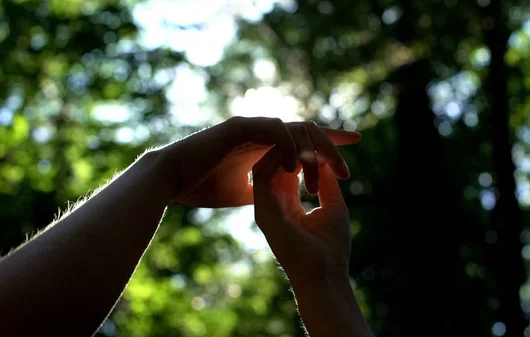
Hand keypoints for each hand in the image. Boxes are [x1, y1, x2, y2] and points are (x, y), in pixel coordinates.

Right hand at [160, 116, 359, 207]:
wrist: (172, 180)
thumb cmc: (203, 185)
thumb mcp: (242, 193)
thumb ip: (262, 189)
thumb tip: (276, 197)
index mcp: (267, 145)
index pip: (306, 139)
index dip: (331, 141)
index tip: (356, 144)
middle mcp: (263, 131)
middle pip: (309, 130)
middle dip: (332, 148)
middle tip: (348, 172)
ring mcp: (253, 126)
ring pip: (296, 129)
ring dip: (313, 153)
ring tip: (322, 177)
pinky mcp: (240, 127)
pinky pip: (274, 130)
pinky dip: (287, 146)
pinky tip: (294, 167)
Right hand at [252, 146, 351, 282]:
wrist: (324, 277)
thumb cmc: (332, 247)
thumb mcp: (334, 206)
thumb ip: (328, 183)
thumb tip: (329, 159)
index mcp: (287, 205)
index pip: (288, 169)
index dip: (302, 151)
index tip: (320, 138)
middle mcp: (272, 204)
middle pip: (275, 162)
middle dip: (294, 144)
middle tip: (316, 131)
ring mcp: (265, 207)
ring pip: (266, 163)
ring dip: (287, 149)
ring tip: (307, 141)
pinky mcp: (263, 211)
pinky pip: (264, 174)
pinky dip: (279, 159)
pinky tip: (297, 152)